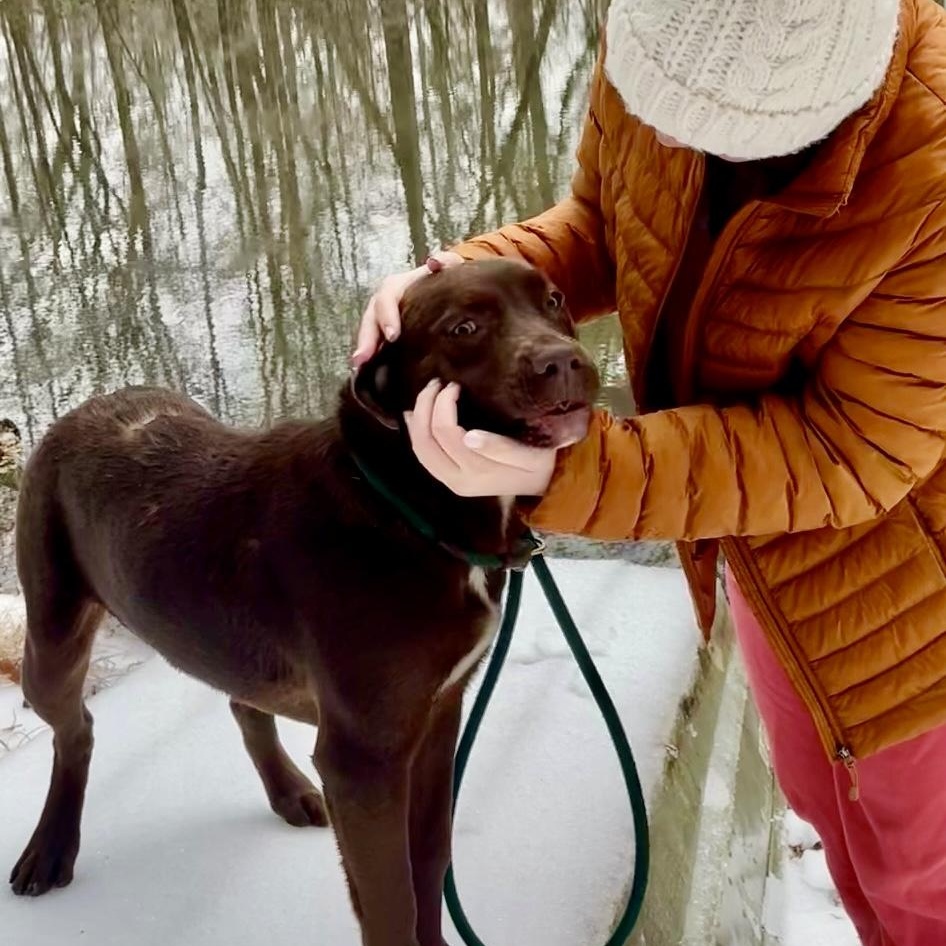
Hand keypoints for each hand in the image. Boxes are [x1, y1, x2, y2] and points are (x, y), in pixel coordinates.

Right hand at [352, 251, 463, 366]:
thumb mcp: (452, 267)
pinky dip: (372, 357)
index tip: (393, 335)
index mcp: (400, 285)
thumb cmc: (448, 280)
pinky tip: (367, 373)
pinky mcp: (388, 333)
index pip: (388, 297)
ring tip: (359, 367)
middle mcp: (387, 301)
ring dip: (364, 349)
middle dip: (367, 338)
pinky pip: (376, 344)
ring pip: (370, 332)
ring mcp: (385, 318)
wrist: (448, 290)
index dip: (387, 315)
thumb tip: (434, 262)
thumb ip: (448, 261)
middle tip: (363, 358)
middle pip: (371, 317)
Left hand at [404, 381, 556, 497]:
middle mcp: (458, 479)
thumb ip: (502, 448)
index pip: (446, 434)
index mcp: (477, 471)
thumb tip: (469, 436)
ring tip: (423, 396)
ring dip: (417, 420)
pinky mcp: (450, 478)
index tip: (455, 385)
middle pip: (426, 443)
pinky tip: (415, 417)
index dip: (443, 406)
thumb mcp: (531, 455)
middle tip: (434, 384)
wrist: (546, 487)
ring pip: (420, 451)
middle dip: (424, 408)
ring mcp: (451, 481)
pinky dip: (417, 434)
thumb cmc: (541, 464)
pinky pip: (424, 456)